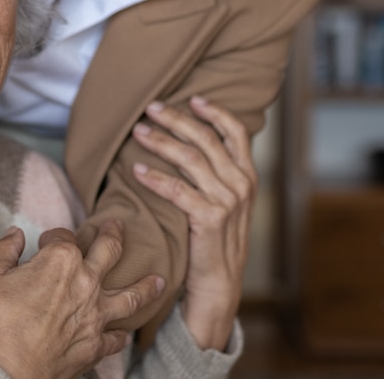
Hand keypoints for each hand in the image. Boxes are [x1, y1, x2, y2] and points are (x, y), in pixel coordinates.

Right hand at [0, 221, 164, 378]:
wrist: (5, 368)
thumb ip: (5, 250)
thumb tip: (15, 234)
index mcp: (62, 261)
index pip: (63, 238)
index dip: (51, 238)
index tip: (42, 244)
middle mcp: (86, 282)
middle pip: (109, 252)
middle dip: (114, 235)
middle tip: (118, 226)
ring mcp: (95, 315)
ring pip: (131, 296)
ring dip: (146, 286)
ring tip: (159, 281)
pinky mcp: (95, 344)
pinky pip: (116, 338)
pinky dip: (122, 336)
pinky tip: (126, 335)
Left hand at [132, 96, 255, 350]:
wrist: (218, 285)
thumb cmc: (214, 241)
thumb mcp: (226, 203)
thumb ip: (218, 174)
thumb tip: (193, 141)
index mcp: (247, 176)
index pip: (237, 132)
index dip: (215, 111)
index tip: (192, 98)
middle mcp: (241, 185)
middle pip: (207, 139)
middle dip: (176, 119)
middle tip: (151, 108)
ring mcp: (227, 202)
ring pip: (190, 158)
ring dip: (161, 141)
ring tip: (138, 133)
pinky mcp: (209, 219)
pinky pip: (177, 190)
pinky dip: (155, 177)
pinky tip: (136, 170)